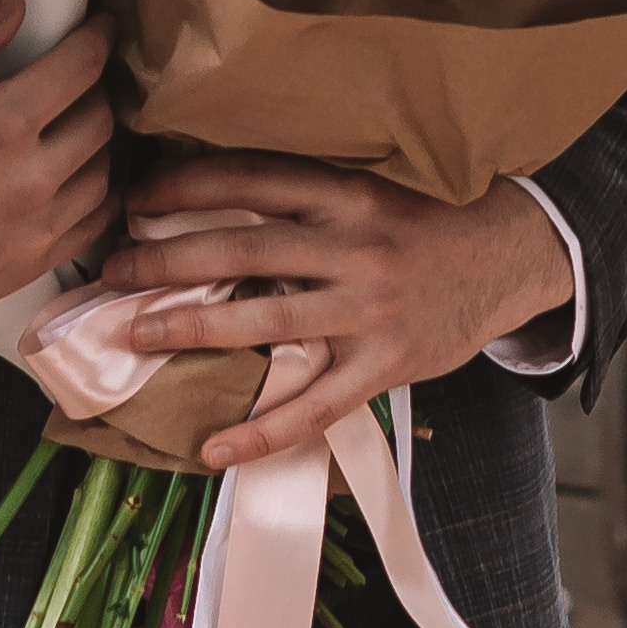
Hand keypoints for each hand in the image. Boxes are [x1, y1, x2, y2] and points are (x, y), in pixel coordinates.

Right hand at [0, 0, 114, 366]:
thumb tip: (12, 6)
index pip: (80, 69)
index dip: (97, 39)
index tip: (100, 27)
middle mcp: (28, 183)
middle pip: (101, 119)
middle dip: (99, 86)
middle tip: (83, 72)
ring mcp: (31, 234)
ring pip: (104, 175)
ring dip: (102, 141)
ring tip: (81, 120)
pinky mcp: (25, 271)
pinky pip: (90, 228)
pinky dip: (98, 196)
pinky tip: (80, 179)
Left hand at [96, 150, 573, 469]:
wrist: (515, 253)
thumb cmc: (429, 218)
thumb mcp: (374, 184)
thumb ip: (309, 192)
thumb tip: (219, 193)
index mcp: (347, 192)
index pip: (251, 180)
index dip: (187, 186)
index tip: (136, 198)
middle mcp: (354, 246)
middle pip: (245, 250)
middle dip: (169, 260)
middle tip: (112, 268)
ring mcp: (369, 310)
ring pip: (267, 324)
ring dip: (195, 330)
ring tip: (136, 333)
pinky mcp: (384, 365)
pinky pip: (313, 407)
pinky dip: (261, 432)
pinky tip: (211, 447)